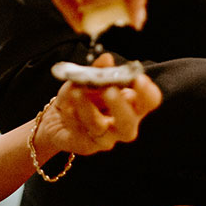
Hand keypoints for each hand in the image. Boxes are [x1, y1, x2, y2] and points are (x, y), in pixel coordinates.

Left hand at [35, 53, 161, 155]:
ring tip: (77, 92)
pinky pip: (80, 134)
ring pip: (100, 128)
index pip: (149, 102)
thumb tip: (107, 59)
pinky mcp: (85, 146)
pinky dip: (73, 117)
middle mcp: (122, 125)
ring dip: (88, 108)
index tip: (139, 79)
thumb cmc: (80, 96)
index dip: (147, 92)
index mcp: (130, 105)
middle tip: (109, 90)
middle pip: (129, 123)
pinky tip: (66, 107)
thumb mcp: (87, 78)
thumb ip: (99, 70)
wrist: (57, 116)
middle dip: (120, 106)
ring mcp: (104, 139)